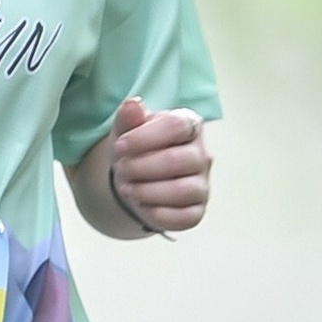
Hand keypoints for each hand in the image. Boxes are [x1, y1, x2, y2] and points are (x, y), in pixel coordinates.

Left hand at [103, 94, 211, 235]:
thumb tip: (133, 104)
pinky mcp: (197, 210)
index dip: (145, 137)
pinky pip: (184, 217)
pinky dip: (158, 214)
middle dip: (141, 167)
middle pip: (177, 161)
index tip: (119, 146)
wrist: (136, 179)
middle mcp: (202, 154)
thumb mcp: (126, 131)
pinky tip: (141, 206)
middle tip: (120, 170)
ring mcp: (202, 184)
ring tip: (127, 189)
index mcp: (189, 125)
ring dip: (147, 192)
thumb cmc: (136, 148)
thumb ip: (128, 118)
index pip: (176, 126)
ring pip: (182, 190)